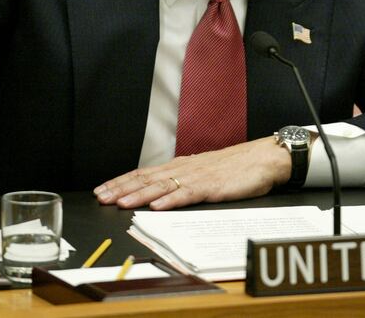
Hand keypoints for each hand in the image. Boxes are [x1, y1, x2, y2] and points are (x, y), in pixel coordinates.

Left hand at [94, 137, 291, 209]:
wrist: (263, 159)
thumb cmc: (237, 167)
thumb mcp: (205, 172)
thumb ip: (184, 180)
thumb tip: (162, 191)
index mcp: (181, 166)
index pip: (144, 173)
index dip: (122, 181)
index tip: (102, 189)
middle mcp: (184, 168)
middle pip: (147, 178)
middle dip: (121, 188)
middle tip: (100, 197)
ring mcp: (197, 177)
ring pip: (162, 186)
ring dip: (139, 194)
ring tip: (120, 202)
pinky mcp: (212, 186)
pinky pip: (187, 193)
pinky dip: (170, 200)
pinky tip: (156, 206)